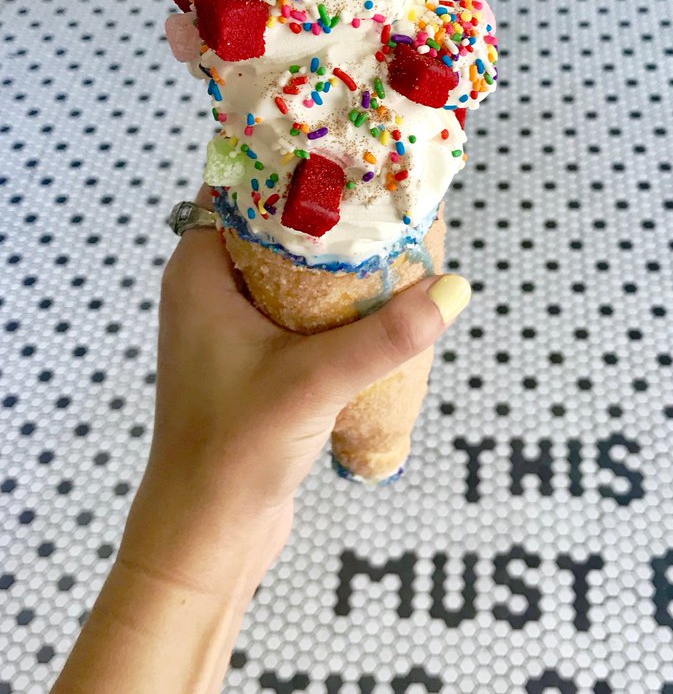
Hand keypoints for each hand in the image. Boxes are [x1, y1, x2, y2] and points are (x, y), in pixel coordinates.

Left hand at [120, 188, 469, 604]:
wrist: (207, 536)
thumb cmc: (235, 451)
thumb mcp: (316, 381)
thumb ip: (386, 337)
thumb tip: (453, 289)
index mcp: (198, 273)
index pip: (240, 190)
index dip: (294, 169)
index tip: (354, 156)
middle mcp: (209, 292)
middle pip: (274, 230)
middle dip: (330, 218)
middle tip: (389, 200)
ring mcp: (231, 330)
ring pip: (290, 275)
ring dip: (338, 268)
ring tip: (396, 246)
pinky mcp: (255, 364)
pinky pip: (299, 315)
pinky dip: (335, 308)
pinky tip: (380, 308)